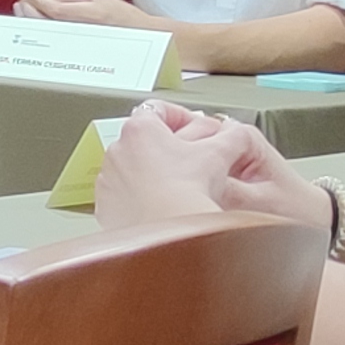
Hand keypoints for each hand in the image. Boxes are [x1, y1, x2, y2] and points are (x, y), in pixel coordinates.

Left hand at [91, 98, 270, 230]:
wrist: (167, 235)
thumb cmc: (186, 191)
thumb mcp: (219, 154)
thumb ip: (232, 136)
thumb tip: (238, 132)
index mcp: (139, 130)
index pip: (157, 109)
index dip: (182, 116)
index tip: (196, 127)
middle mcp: (117, 151)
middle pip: (144, 141)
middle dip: (168, 148)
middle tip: (192, 161)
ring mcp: (108, 180)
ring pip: (132, 170)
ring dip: (152, 175)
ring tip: (178, 188)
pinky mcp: (106, 207)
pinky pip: (123, 197)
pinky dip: (139, 199)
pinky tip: (160, 208)